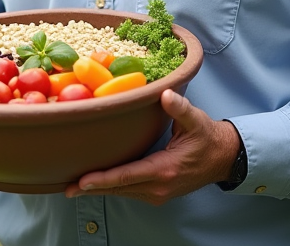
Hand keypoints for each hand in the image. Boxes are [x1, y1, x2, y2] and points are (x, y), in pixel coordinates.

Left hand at [63, 89, 240, 205]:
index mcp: (165, 169)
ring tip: (74, 186)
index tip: (82, 181)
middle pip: (119, 189)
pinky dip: (112, 188)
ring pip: (122, 192)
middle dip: (91, 189)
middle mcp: (159, 187)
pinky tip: (96, 184)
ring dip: (99, 190)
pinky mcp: (157, 194)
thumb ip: (180, 108)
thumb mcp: (196, 120)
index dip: (103, 179)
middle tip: (65, 187)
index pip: (128, 176)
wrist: (223, 159)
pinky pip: (129, 192)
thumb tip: (165, 94)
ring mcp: (158, 194)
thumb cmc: (207, 137)